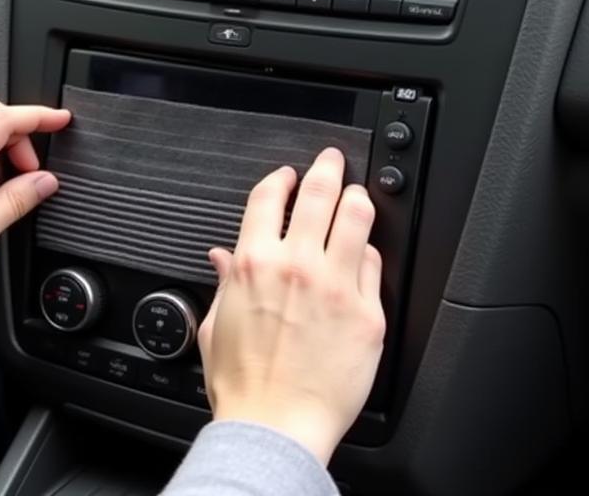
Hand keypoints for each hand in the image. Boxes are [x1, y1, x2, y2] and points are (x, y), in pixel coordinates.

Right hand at [197, 149, 385, 466]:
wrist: (275, 427)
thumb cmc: (243, 383)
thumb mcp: (215, 323)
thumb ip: (224, 282)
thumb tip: (221, 257)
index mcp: (254, 262)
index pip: (270, 196)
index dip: (281, 178)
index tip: (288, 175)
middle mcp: (296, 265)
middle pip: (319, 192)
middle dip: (327, 167)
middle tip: (332, 160)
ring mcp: (335, 285)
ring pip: (356, 217)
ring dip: (355, 198)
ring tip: (357, 194)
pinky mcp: (367, 313)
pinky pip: (373, 264)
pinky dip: (367, 251)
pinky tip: (363, 252)